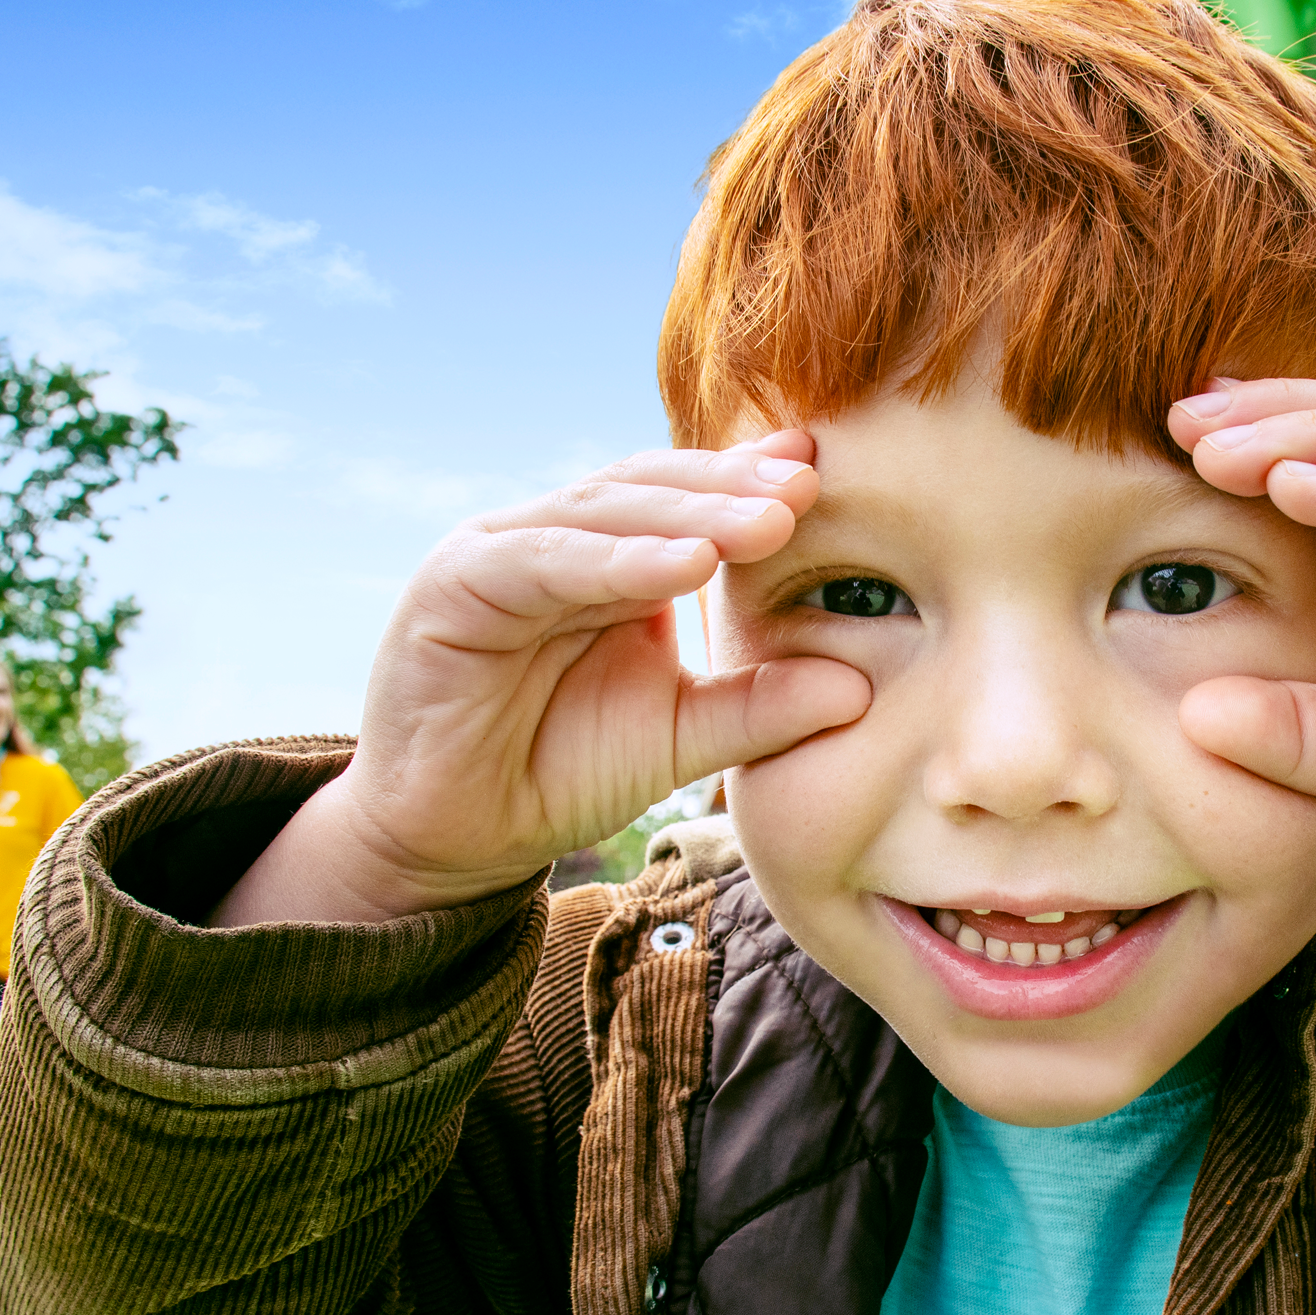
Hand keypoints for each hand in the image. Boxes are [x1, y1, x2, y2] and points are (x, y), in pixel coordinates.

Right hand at [216, 430, 871, 924]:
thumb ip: (759, 708)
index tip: (829, 477)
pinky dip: (618, 560)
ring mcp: (502, 550)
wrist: (455, 837)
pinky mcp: (456, 584)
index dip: (753, 485)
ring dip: (691, 514)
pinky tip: (686, 566)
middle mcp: (557, 538)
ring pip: (606, 512)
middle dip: (735, 488)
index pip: (689, 500)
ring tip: (768, 521)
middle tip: (812, 488)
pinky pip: (546, 560)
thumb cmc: (561, 771)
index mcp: (611, 557)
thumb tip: (860, 687)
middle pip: (655, 490)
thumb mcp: (680, 738)